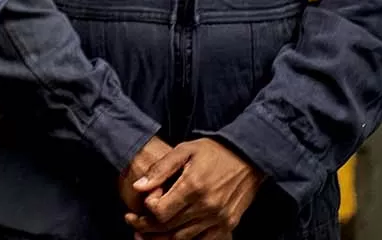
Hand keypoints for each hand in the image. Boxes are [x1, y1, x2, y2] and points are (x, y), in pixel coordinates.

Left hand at [126, 139, 263, 238]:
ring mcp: (219, 218)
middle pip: (169, 228)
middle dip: (146, 228)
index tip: (140, 206)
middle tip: (133, 223)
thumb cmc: (213, 152)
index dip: (145, 212)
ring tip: (146, 234)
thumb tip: (138, 186)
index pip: (160, 212)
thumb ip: (160, 169)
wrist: (248, 158)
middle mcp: (207, 207)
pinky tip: (173, 236)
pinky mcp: (228, 224)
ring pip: (183, 239)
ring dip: (162, 238)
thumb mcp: (184, 150)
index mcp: (193, 187)